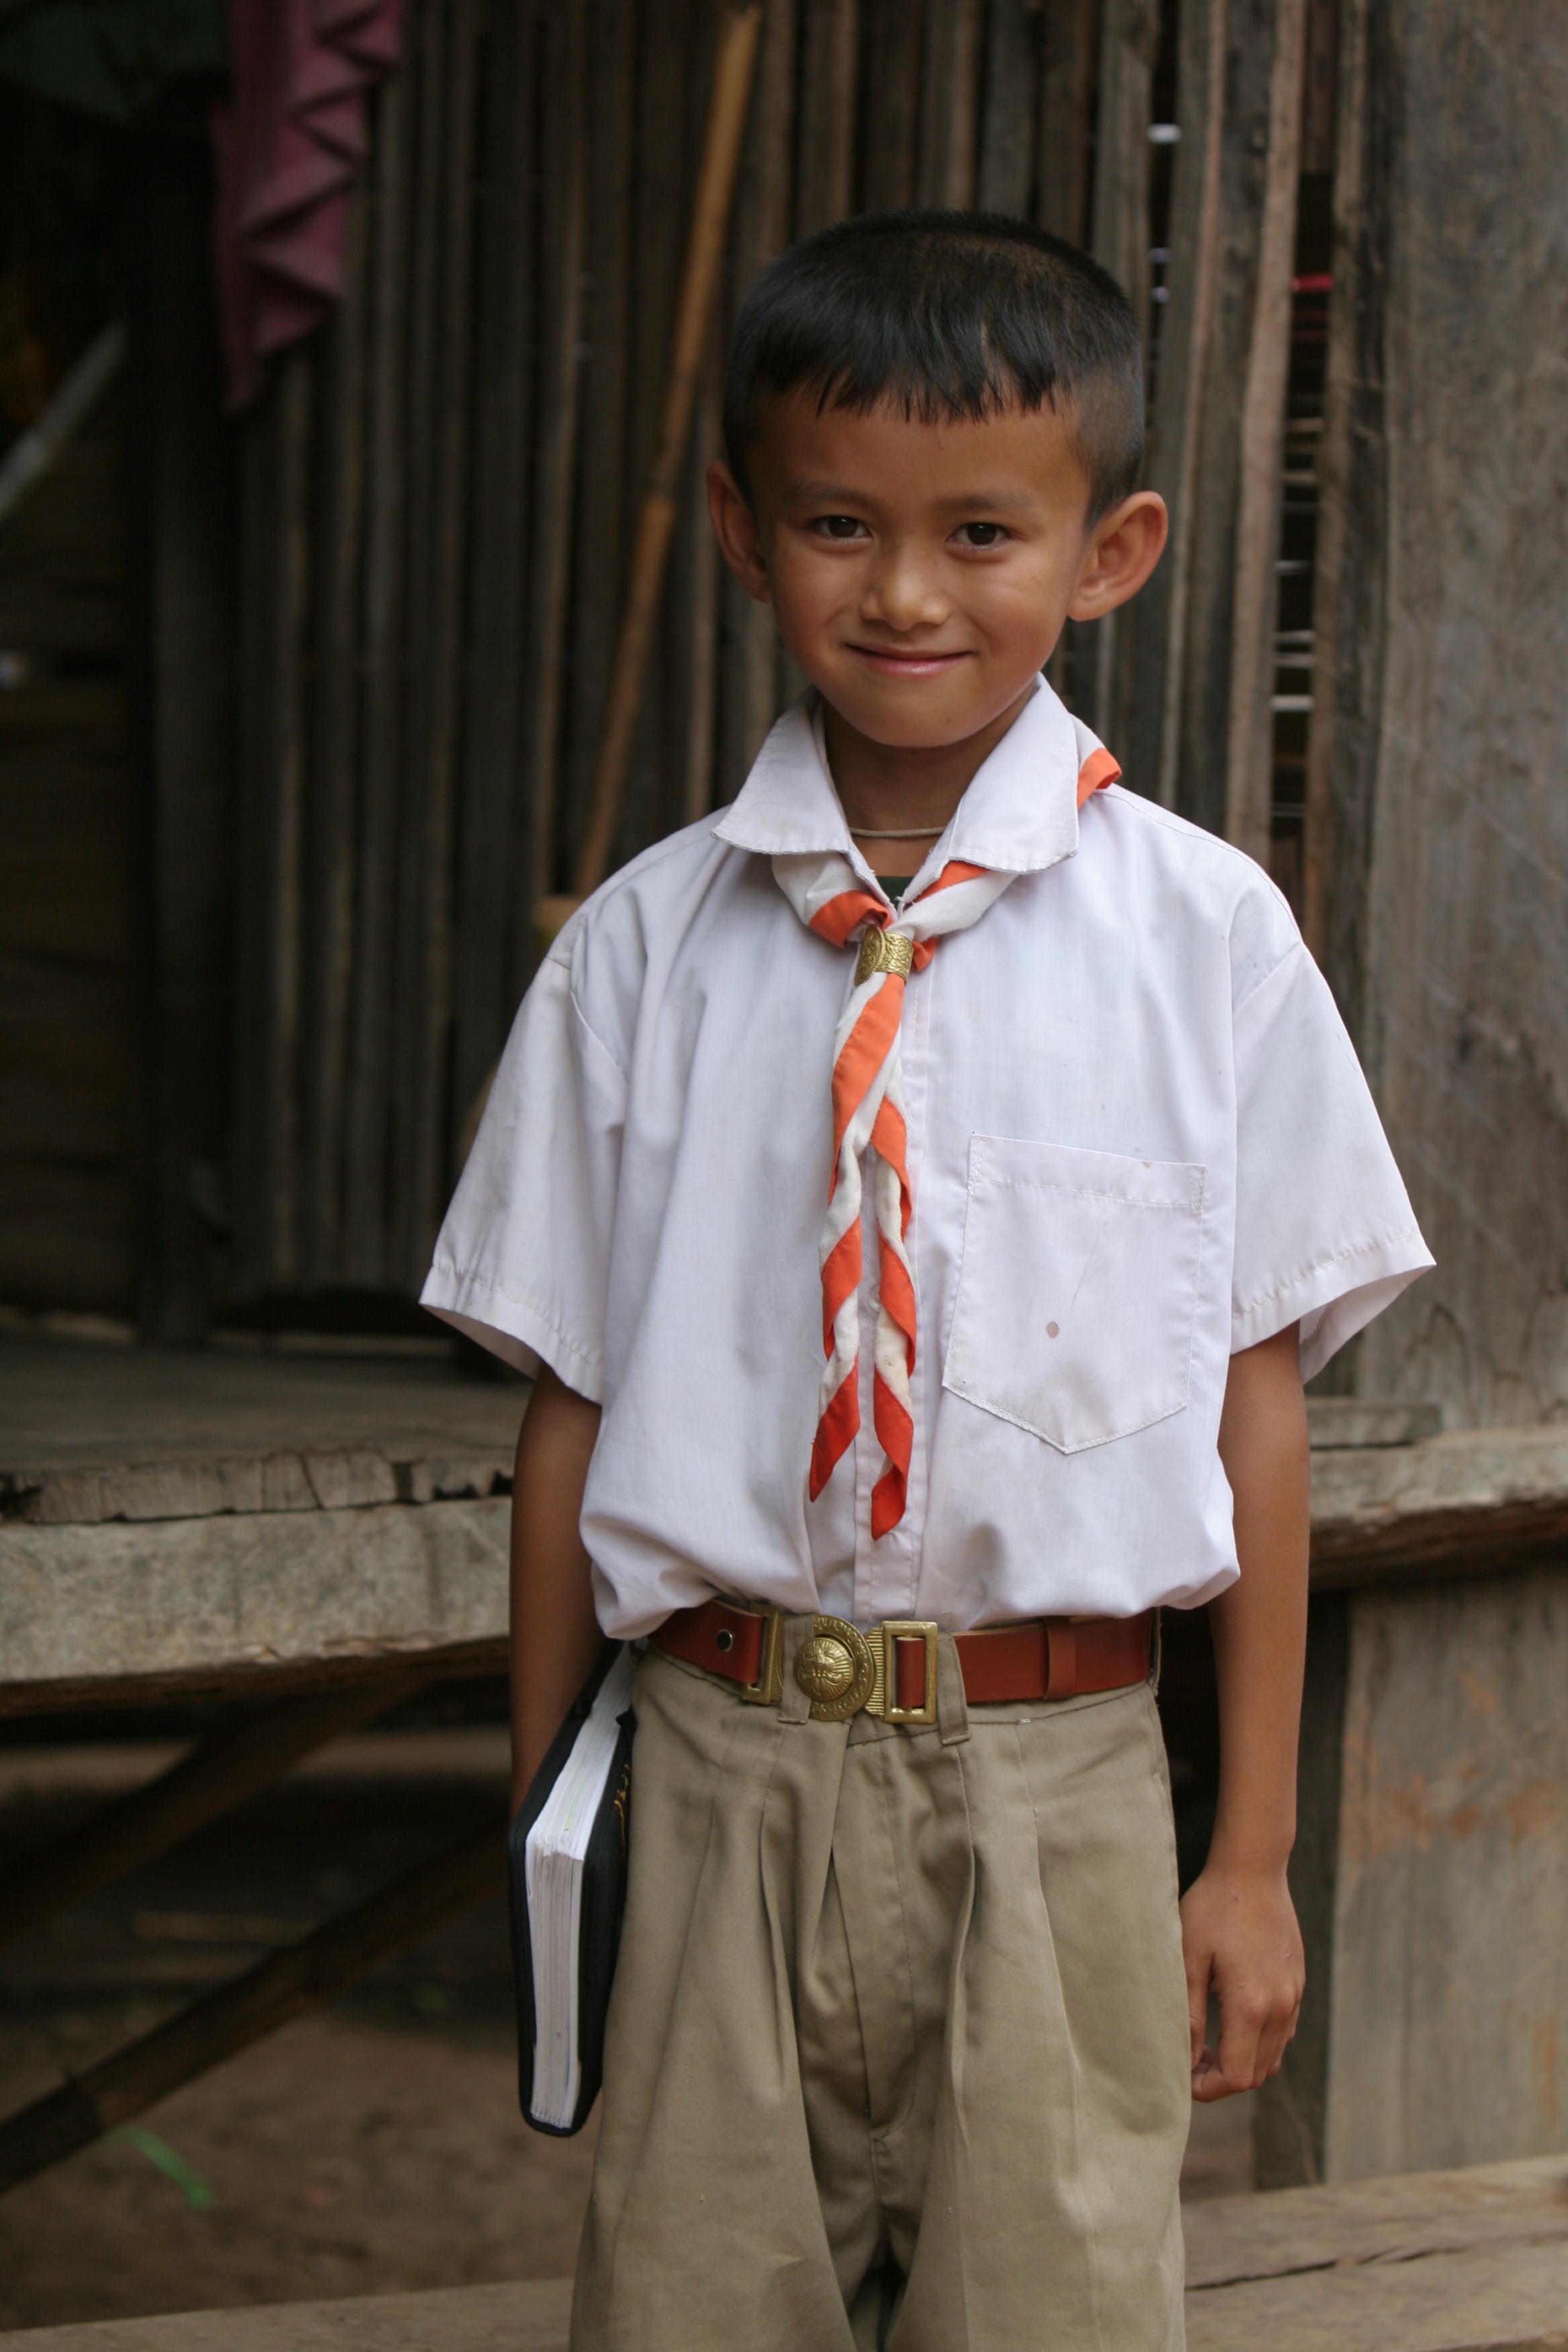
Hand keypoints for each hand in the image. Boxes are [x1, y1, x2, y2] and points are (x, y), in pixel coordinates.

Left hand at [1179, 1858, 1303, 2100]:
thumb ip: (1188, 2015)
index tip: (1184, 2078)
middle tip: (1191, 2062)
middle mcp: (1281, 2007)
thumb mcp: (1189, 1959)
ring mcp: (1294, 1996)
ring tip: (1207, 2045)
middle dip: (1223, 2078)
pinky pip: (1283, 2032)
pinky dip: (1259, 2041)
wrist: (1253, 1870)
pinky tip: (1231, 2021)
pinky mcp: (1297, 1984)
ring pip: (1273, 2056)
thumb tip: (1185, 2058)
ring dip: (1243, 2061)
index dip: (1209, 2088)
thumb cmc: (1213, 1908)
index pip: (1238, 2076)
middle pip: (1258, 2073)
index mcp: (1252, 2005)